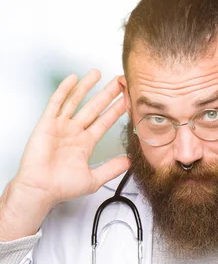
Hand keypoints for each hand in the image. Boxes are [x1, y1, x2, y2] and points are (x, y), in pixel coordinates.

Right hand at [13, 69, 129, 205]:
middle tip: (120, 81)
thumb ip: (112, 169)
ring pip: (76, 101)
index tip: (128, 100)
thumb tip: (130, 162)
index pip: (105, 122)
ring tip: (98, 73)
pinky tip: (73, 79)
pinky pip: (56, 103)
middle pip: (95, 107)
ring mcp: (61, 126)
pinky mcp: (47, 124)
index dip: (117, 110)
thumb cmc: (62, 187)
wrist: (41, 190)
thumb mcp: (94, 178)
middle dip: (108, 94)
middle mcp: (74, 131)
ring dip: (87, 87)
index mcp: (85, 143)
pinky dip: (64, 90)